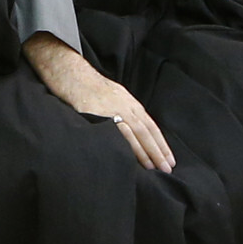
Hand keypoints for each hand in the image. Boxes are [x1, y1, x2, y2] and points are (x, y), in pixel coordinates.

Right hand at [23, 33, 174, 171]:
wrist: (72, 74)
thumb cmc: (92, 88)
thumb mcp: (116, 97)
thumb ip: (126, 113)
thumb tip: (137, 133)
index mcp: (131, 104)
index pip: (151, 127)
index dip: (161, 144)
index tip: (170, 160)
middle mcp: (125, 107)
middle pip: (145, 132)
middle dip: (157, 151)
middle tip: (167, 169)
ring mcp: (111, 110)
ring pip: (133, 133)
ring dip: (143, 152)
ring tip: (152, 168)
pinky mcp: (95, 115)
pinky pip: (112, 132)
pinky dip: (122, 144)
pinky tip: (128, 157)